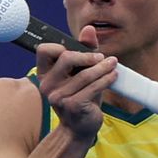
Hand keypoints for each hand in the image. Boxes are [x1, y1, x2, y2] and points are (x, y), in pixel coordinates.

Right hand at [35, 25, 117, 140]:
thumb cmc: (80, 97)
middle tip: (101, 57)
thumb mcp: (81, 73)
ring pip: (84, 74)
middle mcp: (47, 85)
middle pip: (66, 58)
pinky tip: (113, 76)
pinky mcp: (72, 105)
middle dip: (87, 55)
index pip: (44, 50)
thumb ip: (84, 50)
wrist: (79, 129)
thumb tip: (89, 28)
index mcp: (44, 74)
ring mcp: (58, 96)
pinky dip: (106, 79)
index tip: (80, 50)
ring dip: (102, 67)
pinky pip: (93, 87)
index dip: (61, 46)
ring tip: (113, 63)